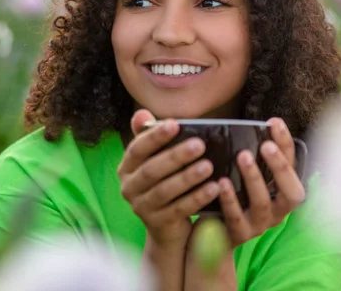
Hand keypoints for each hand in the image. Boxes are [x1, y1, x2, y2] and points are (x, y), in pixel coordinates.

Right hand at [117, 109, 220, 246]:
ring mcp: (140, 208)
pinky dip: (196, 198)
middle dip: (175, 157)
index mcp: (126, 167)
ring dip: (187, 178)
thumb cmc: (164, 181)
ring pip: (164, 191)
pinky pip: (178, 209)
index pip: (137, 149)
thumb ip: (150, 137)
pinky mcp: (157, 224)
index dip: (154, 137)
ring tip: (209, 166)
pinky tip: (214, 188)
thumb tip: (142, 113)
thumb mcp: (156, 159)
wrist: (167, 225)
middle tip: (200, 145)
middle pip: (151, 170)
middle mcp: (128, 187)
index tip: (175, 124)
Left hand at [216, 117, 305, 247]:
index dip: (286, 144)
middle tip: (266, 145)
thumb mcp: (241, 176)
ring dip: (254, 178)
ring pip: (263, 204)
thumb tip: (246, 124)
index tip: (275, 122)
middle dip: (280, 167)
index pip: (292, 166)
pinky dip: (230, 199)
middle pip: (292, 193)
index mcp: (281, 192)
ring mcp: (259, 225)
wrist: (208, 237)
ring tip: (243, 156)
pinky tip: (221, 183)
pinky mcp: (238, 235)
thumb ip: (248, 156)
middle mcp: (277, 211)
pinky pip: (236, 218)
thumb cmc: (228, 196)